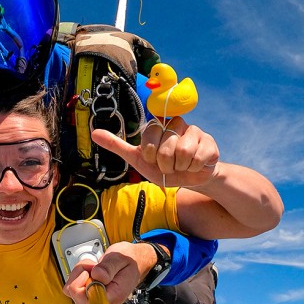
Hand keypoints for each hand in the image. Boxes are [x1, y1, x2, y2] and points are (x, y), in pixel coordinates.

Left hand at [62, 241, 153, 303]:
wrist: (135, 263)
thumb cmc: (129, 261)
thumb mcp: (121, 258)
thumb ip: (109, 267)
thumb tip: (96, 275)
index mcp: (113, 297)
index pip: (88, 302)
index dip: (83, 286)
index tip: (92, 272)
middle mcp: (103, 302)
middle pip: (75, 297)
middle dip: (79, 277)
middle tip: (93, 266)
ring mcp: (95, 300)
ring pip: (71, 291)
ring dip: (78, 275)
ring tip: (93, 267)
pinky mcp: (89, 295)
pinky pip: (73, 287)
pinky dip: (77, 276)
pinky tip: (89, 271)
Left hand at [92, 116, 218, 187]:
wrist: (188, 180)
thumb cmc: (162, 167)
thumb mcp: (137, 159)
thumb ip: (117, 145)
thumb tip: (93, 133)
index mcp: (158, 125)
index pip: (149, 137)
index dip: (150, 154)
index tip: (153, 157)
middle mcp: (176, 123)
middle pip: (166, 147)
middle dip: (165, 164)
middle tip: (168, 164)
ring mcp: (195, 131)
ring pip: (183, 152)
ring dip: (180, 167)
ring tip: (181, 165)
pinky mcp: (209, 142)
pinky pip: (198, 158)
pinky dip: (193, 169)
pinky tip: (194, 165)